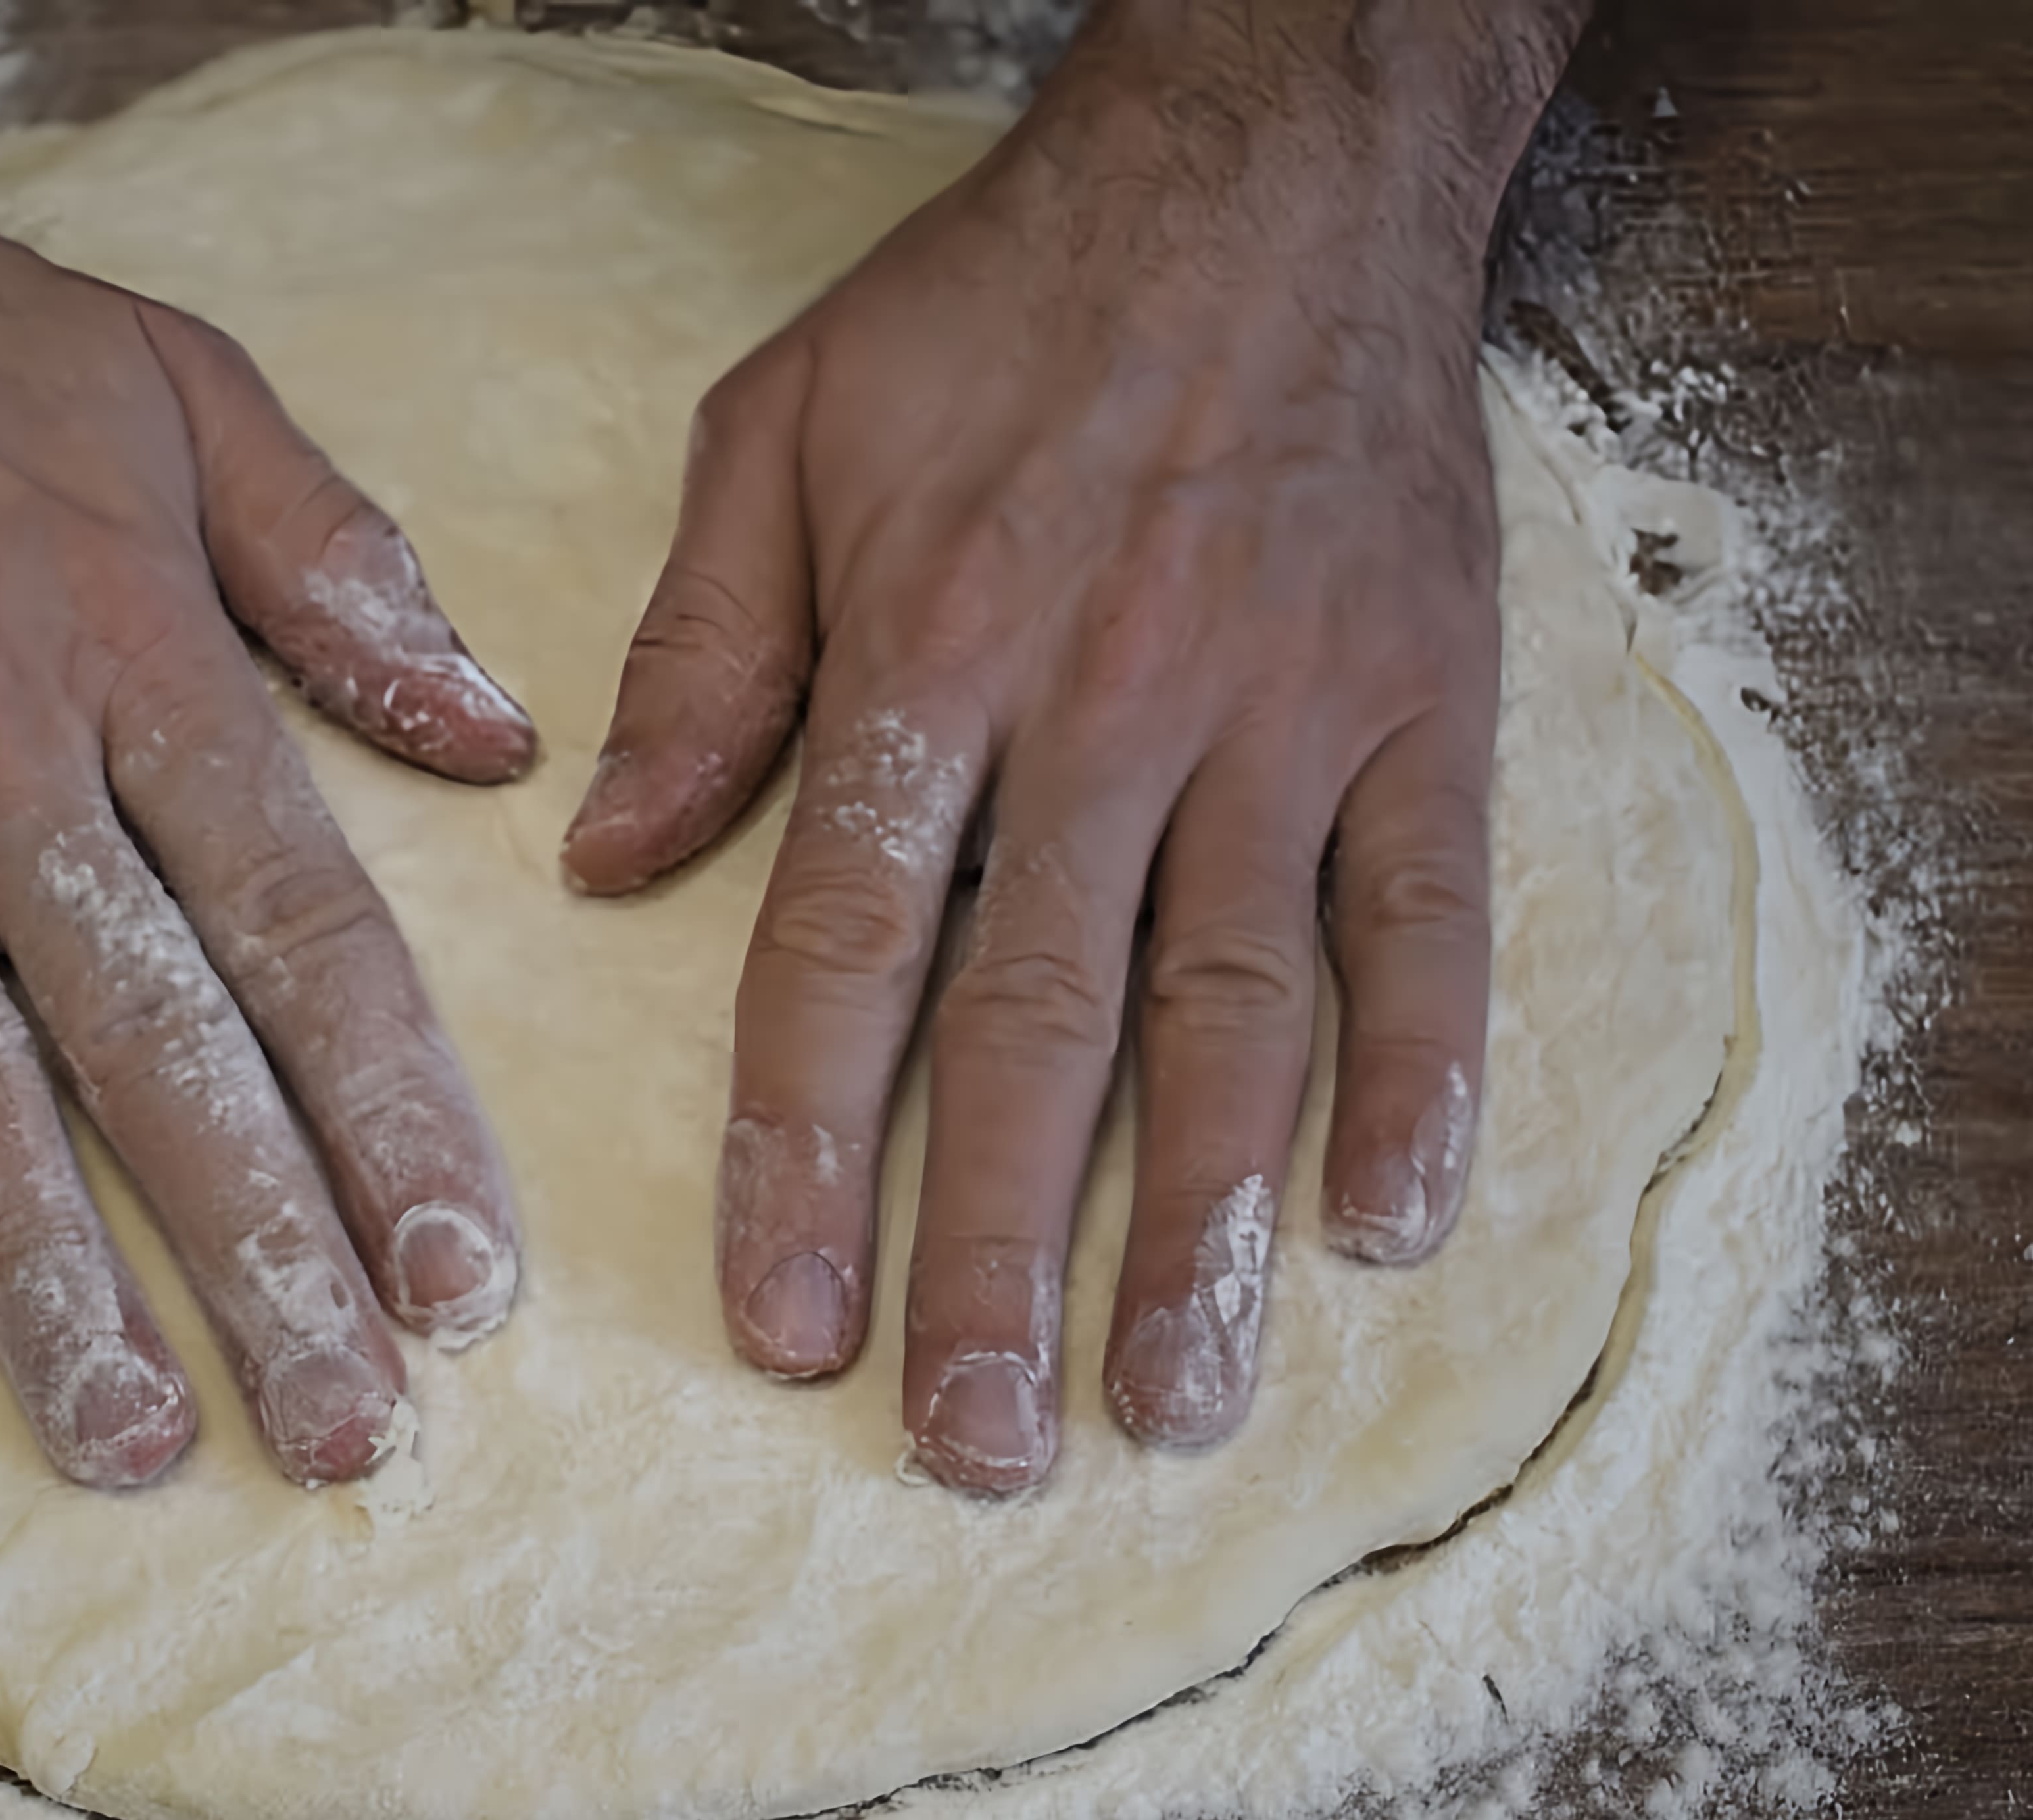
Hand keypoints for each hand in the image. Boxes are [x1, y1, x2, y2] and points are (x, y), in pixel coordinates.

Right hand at [0, 81, 534, 1488]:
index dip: (393, 1116)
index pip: (300, 927)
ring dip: (45, 1274)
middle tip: (346, 1433)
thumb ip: (340, 565)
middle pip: (153, 1043)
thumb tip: (498, 733)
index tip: (466, 1278)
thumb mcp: (175, 381)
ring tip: (126, 1442)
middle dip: (262, 1253)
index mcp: (135, 652)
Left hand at [564, 4, 1572, 1491]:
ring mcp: (1288, 716)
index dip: (808, 1155)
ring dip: (1198, 1224)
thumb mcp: (784, 425)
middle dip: (996, 1254)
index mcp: (930, 653)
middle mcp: (1110, 707)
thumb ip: (700, 653)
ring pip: (1240, 1011)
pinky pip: (1431, 918)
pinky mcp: (1428, 702)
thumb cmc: (1005, 300)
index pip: (847, 952)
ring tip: (1165, 1400)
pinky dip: (1420, 1075)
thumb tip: (601, 858)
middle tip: (973, 1445)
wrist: (1269, 160)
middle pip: (1040, 1028)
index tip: (786, 1328)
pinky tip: (1381, 1229)